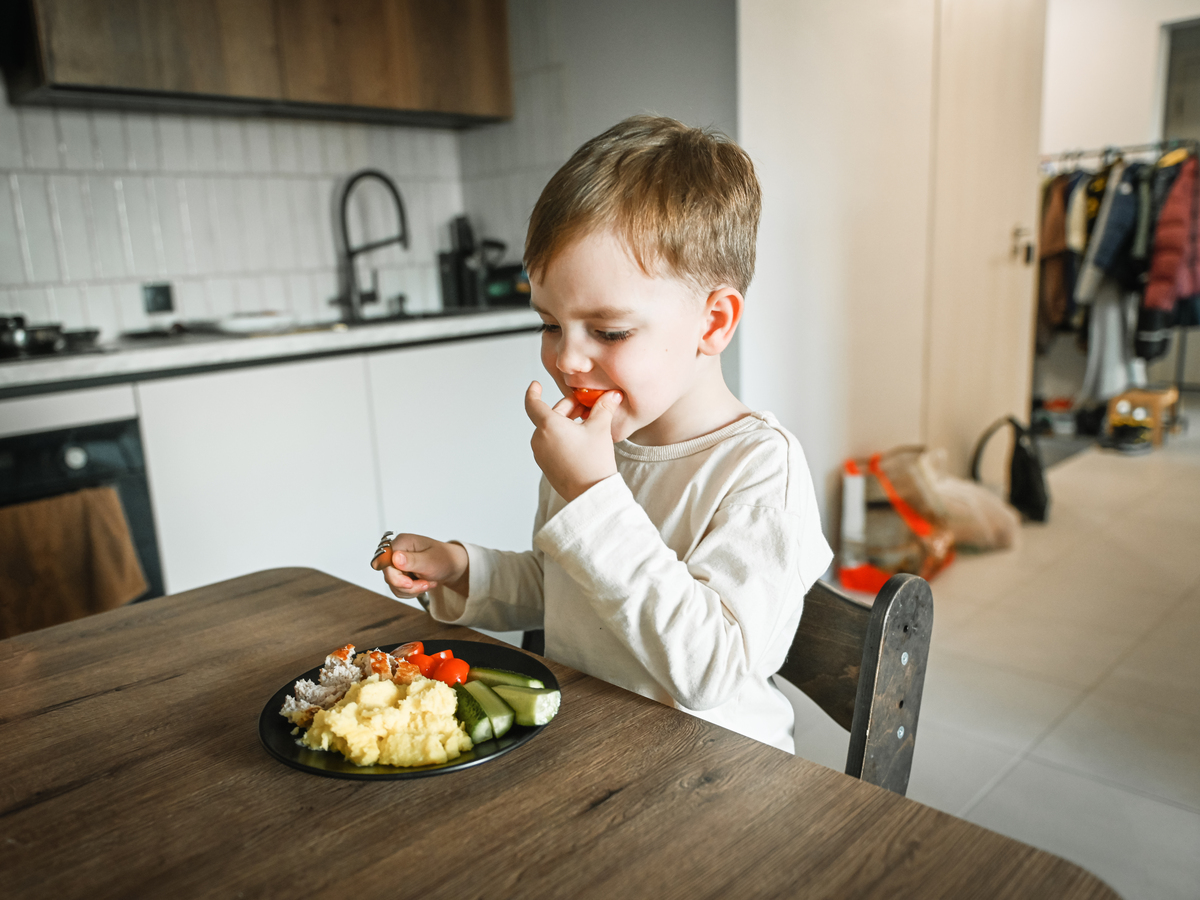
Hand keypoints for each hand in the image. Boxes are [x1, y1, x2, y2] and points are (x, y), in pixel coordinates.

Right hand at [371, 533, 468, 599]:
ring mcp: (398, 564)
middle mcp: (397, 552)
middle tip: (425, 585)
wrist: (453, 566)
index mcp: (402, 543)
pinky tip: (424, 584)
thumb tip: (394, 557)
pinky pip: (398, 588)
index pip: (384, 561)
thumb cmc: (444, 559)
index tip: (409, 584)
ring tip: (428, 583)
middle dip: (407, 586)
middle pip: (389, 575)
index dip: (394, 576)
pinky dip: (412, 591)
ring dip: (412, 590)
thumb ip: (412, 560)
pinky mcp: (400, 574)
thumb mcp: (430, 561)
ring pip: (393, 585)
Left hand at [525, 381, 621, 501]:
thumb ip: (604, 407)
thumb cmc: (593, 461)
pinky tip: (581, 440)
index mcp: (548, 426)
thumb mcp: (600, 429)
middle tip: (588, 407)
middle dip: (568, 408)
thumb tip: (612, 395)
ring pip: (551, 430)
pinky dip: (562, 437)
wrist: (591, 493)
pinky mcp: (546, 465)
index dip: (533, 392)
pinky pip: (551, 443)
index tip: (536, 385)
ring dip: (566, 423)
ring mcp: (541, 453)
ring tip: (587, 424)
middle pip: (550, 415)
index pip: (532, 403)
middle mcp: (539, 439)